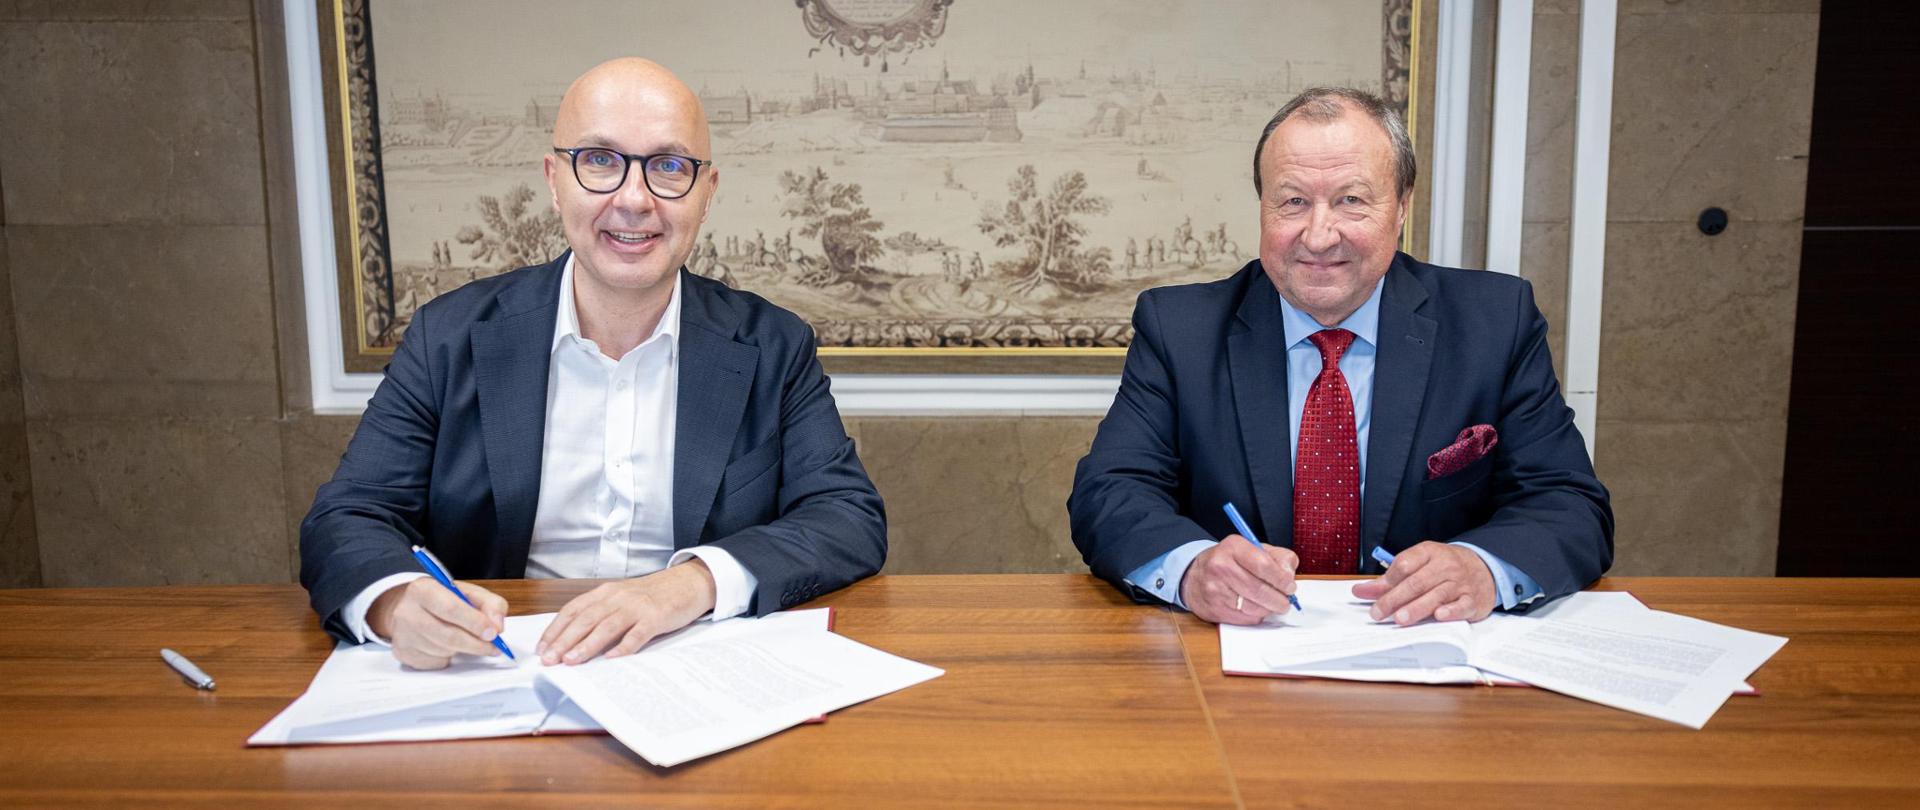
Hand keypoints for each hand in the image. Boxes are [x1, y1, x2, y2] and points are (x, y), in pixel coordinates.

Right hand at [367, 577, 508, 670]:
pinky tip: (446, 646)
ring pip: (444, 651)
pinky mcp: (403, 653)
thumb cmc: (444, 601)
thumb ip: (491, 604)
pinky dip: (448, 657)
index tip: (493, 633)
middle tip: (494, 647)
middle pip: (448, 635)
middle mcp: (406, 612)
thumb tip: (497, 626)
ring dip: (462, 650)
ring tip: (465, 640)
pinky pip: (436, 662)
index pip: (451, 608)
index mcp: (423, 589)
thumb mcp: (469, 593)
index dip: (475, 622)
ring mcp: (402, 635)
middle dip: (476, 644)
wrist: (411, 609)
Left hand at [537, 559, 717, 664]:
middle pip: (585, 619)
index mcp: (606, 592)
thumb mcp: (622, 597)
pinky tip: (611, 658)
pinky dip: (623, 647)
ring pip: (606, 626)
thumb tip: (573, 638)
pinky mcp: (656, 618)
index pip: (573, 610)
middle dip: (564, 641)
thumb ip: (601, 612)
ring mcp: (637, 607)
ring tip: (571, 661)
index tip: (542, 647)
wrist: (688, 583)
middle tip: (549, 659)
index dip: (555, 629)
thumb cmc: (652, 595)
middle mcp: (618, 597)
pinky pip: (637, 634)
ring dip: (586, 645)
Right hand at [1180, 538, 1299, 624]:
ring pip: (1254, 607)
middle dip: (1280, 599)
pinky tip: (1255, 607)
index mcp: (1233, 547)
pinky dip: (1256, 615)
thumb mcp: (1252, 549)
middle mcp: (1221, 567)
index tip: (1290, 586)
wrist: (1194, 577)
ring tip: (1273, 604)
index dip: (1282, 579)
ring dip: (1270, 609)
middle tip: (1286, 600)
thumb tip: (1289, 576)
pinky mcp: (1215, 610)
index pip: (1263, 565)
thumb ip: (1278, 558)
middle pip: (1260, 590)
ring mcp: (1215, 590)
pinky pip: (1246, 618)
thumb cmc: (1229, 562)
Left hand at [1350, 541, 1496, 624]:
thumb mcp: (1420, 564)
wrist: (1486, 567)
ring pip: (1436, 595)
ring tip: (1400, 619)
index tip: (1372, 594)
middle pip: (1416, 582)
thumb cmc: (1445, 567)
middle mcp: (1445, 567)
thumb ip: (1391, 578)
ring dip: (1417, 607)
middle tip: (1379, 613)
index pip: (1405, 564)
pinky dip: (1451, 611)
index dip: (1387, 580)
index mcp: (1429, 552)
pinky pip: (1462, 605)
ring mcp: (1460, 583)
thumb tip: (1361, 591)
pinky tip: (1440, 616)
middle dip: (1395, 598)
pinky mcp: (1473, 600)